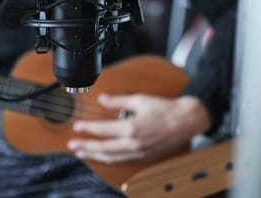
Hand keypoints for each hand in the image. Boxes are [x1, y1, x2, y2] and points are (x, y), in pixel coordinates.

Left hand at [67, 94, 210, 163]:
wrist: (187, 120)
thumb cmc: (165, 109)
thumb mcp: (139, 100)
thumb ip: (118, 101)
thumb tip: (102, 99)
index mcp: (132, 128)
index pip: (103, 130)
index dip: (88, 129)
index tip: (77, 127)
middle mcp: (134, 144)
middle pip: (104, 148)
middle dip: (86, 147)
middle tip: (73, 145)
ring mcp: (140, 152)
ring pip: (112, 158)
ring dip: (95, 156)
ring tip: (82, 153)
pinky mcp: (145, 157)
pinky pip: (123, 160)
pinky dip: (110, 158)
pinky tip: (102, 156)